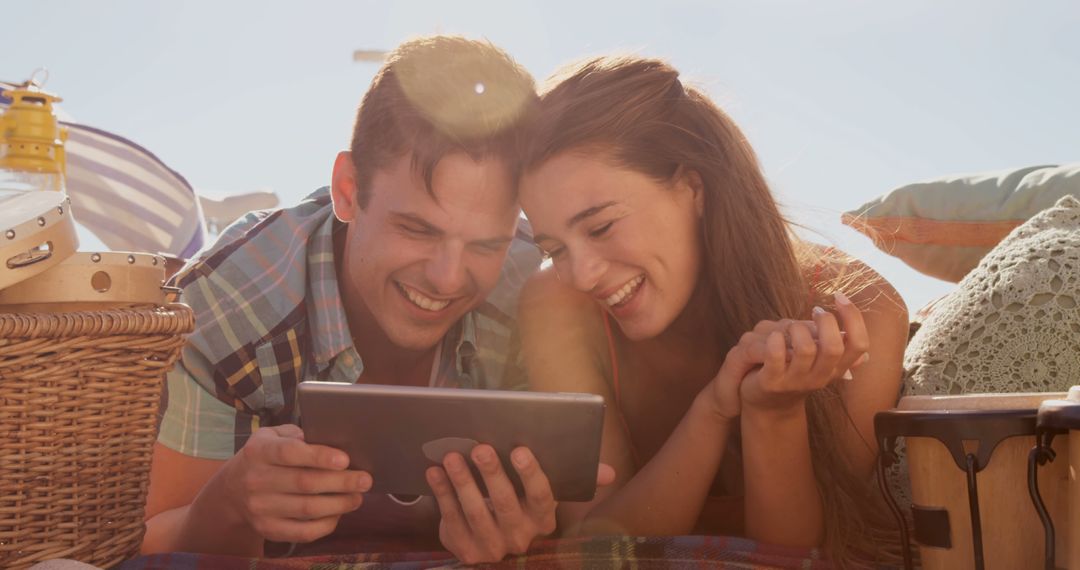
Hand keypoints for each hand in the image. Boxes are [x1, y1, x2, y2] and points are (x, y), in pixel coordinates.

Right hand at [218, 424, 372, 543]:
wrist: (232, 488)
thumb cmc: (266, 456)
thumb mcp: (273, 435)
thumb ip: (299, 435)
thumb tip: (334, 442)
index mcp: (259, 451)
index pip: (289, 453)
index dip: (319, 456)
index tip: (345, 459)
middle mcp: (256, 480)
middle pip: (305, 483)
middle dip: (341, 482)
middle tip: (365, 479)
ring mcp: (260, 508)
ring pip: (307, 509)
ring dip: (339, 504)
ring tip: (358, 496)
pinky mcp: (267, 529)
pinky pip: (303, 532)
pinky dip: (326, 524)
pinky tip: (339, 513)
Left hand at [426, 445, 614, 563]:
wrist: (492, 549)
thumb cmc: (521, 508)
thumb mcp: (544, 497)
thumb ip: (578, 481)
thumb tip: (610, 473)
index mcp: (544, 520)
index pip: (542, 497)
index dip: (530, 474)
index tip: (518, 449)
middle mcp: (520, 538)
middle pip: (505, 504)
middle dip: (492, 474)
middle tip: (480, 447)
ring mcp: (491, 548)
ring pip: (475, 513)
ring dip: (462, 483)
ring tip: (452, 456)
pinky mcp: (465, 550)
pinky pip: (451, 520)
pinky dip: (442, 495)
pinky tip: (434, 471)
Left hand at [738, 292, 870, 414]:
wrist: (767, 404)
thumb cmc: (795, 374)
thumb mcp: (820, 365)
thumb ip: (837, 353)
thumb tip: (863, 352)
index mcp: (837, 369)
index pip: (860, 344)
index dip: (854, 317)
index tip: (839, 298)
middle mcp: (820, 377)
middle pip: (834, 346)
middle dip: (825, 321)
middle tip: (814, 312)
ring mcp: (796, 381)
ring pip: (805, 349)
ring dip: (797, 328)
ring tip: (791, 327)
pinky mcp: (771, 382)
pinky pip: (776, 357)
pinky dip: (775, 340)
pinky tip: (774, 336)